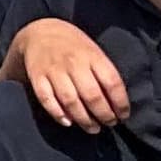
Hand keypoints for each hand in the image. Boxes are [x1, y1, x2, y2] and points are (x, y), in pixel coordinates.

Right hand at [8, 19, 131, 130]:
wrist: (39, 32)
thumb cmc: (73, 46)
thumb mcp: (94, 51)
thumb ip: (104, 73)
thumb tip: (116, 103)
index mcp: (92, 56)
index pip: (112, 83)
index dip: (120, 103)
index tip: (123, 115)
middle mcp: (73, 63)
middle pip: (92, 95)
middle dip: (104, 115)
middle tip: (109, 123)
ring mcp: (54, 70)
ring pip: (70, 101)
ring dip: (84, 119)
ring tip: (93, 128)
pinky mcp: (37, 77)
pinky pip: (47, 100)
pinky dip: (58, 114)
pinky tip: (68, 122)